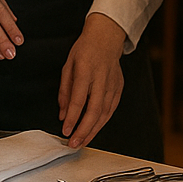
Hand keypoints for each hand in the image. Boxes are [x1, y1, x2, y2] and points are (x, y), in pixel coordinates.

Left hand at [58, 13, 126, 148]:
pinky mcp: (119, 88)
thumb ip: (65, 91)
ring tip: (83, 142)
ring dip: (93, 130)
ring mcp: (112, 84)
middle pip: (94, 111)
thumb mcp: (68, 65)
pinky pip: (111, 109)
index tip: (65, 130)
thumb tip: (63, 113)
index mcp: (86, 71)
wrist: (106, 37)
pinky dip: (102, 122)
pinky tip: (94, 129)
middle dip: (84, 131)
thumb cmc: (85, 49)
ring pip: (105, 113)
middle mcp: (101, 79)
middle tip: (74, 143)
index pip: (79, 100)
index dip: (72, 118)